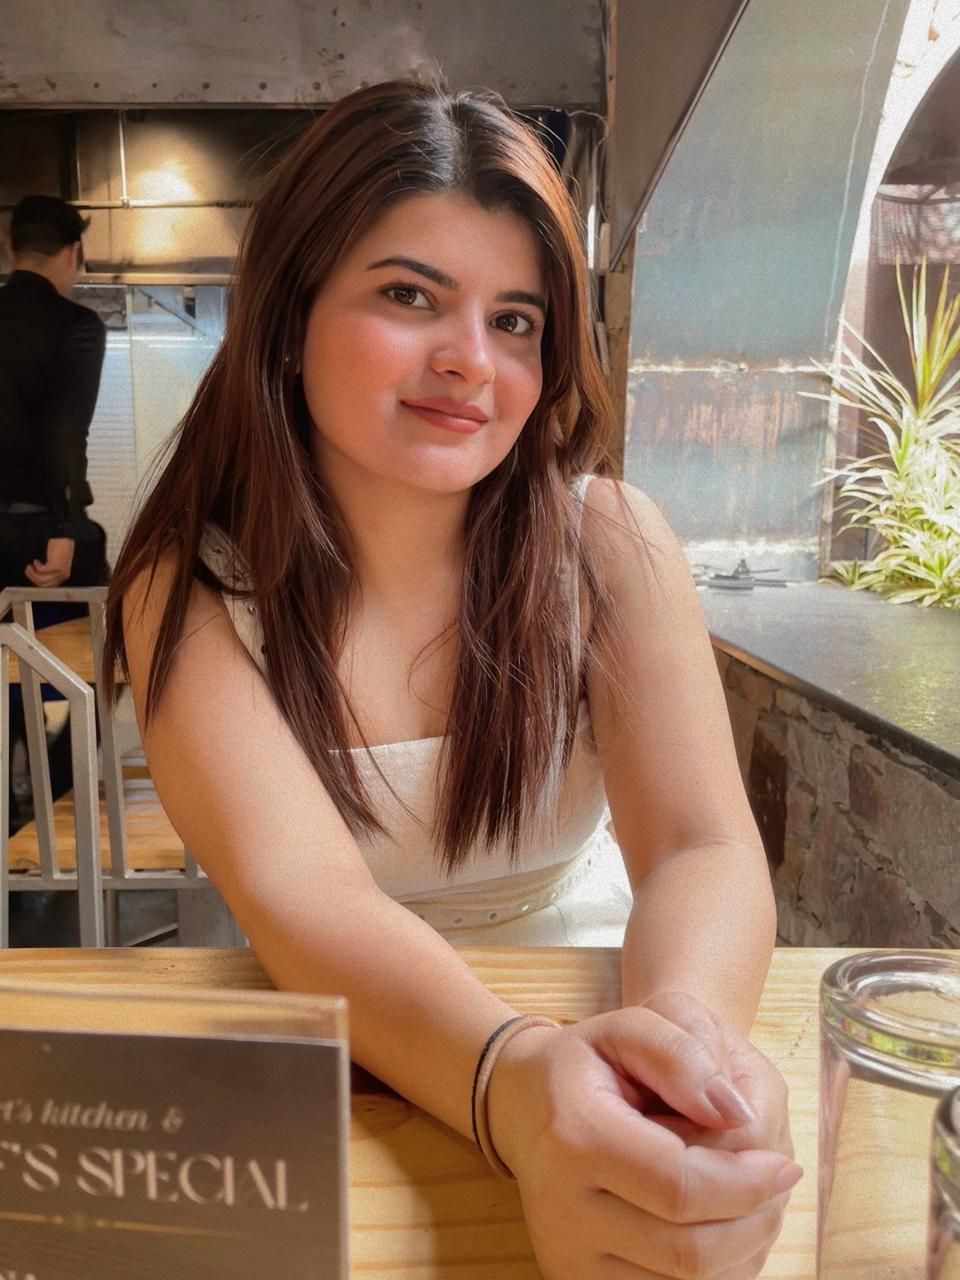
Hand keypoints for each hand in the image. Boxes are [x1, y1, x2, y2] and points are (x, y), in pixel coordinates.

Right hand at [25, 537, 74, 587]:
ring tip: (29, 567)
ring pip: (41, 579)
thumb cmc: (60, 548)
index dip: (37, 582)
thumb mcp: (56, 562)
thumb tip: (37, 577)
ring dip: (32, 574)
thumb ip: (50, 571)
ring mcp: (60, 572)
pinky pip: (42, 571)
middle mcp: (63, 576)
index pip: (49, 585)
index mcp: (63, 576)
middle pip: (43, 584)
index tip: (30, 576)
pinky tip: (36, 561)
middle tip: (27, 570)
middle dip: (32, 578)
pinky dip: (36, 566)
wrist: (65, 539)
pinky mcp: (56, 567)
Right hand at [486, 1006, 802, 1279]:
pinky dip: (712, 1269)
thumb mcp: (628, 1027)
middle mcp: (561, 1210)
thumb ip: (683, 1055)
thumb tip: (739, 1112)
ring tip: (750, 1200)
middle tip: (777, 1182)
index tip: (784, 1163)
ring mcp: (566, 1257)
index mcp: (573, 1137)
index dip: (745, 1182)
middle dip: (751, 1219)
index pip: (680, 1186)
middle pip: (688, 1249)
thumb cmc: (584, 1062)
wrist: (520, 1104)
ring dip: (739, 1248)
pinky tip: (721, 1225)